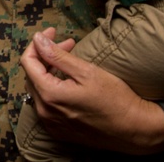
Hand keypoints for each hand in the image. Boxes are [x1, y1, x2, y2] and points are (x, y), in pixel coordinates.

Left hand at [21, 28, 163, 154]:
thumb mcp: (86, 71)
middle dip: (45, 55)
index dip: (38, 43)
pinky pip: (46, 104)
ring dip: (49, 71)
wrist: (135, 130)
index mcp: (49, 95)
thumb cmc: (115, 99)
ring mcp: (50, 123)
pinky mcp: (58, 130)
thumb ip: (57, 55)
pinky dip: (52, 88)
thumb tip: (37, 39)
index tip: (52, 32)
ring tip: (68, 58)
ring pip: (38, 89)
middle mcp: (44, 111)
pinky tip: (67, 81)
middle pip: (32, 75)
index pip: (28, 62)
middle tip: (66, 44)